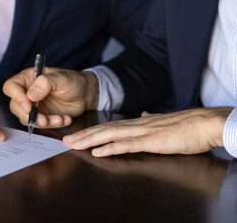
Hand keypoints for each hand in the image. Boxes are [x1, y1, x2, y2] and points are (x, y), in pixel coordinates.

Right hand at [3, 67, 98, 128]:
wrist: (86, 94)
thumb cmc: (73, 81)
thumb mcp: (61, 79)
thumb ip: (45, 83)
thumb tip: (30, 95)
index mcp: (28, 78)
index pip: (11, 87)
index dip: (16, 97)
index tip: (29, 106)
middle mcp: (27, 92)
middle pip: (15, 106)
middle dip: (30, 116)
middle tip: (44, 120)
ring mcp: (33, 106)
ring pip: (26, 118)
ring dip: (43, 122)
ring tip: (60, 119)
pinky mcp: (41, 116)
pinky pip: (39, 125)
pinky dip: (52, 125)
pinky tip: (65, 119)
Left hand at [63, 107, 232, 156]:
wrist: (203, 124)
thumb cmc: (186, 126)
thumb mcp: (163, 121)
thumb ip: (149, 120)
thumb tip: (141, 115)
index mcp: (137, 122)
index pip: (108, 126)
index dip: (90, 131)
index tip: (75, 135)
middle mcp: (135, 125)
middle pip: (103, 130)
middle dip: (83, 135)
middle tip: (64, 140)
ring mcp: (142, 132)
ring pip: (110, 135)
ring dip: (90, 140)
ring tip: (73, 145)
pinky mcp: (151, 141)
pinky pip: (127, 145)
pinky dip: (110, 148)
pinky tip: (97, 152)